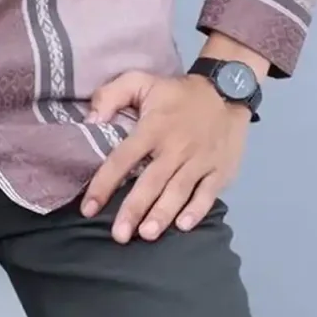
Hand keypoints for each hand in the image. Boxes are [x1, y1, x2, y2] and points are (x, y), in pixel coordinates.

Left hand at [80, 70, 250, 242]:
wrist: (227, 91)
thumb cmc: (176, 94)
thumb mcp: (140, 80)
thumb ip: (110, 95)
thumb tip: (90, 120)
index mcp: (153, 128)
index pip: (123, 159)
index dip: (104, 184)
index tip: (88, 208)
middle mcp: (175, 147)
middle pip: (151, 182)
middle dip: (134, 210)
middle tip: (119, 236)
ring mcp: (200, 160)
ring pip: (178, 191)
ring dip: (163, 215)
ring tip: (147, 235)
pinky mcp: (220, 169)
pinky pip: (208, 193)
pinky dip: (197, 210)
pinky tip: (183, 226)